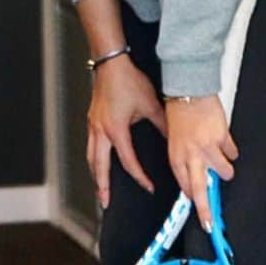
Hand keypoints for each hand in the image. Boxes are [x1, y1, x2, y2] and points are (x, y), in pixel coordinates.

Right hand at [86, 56, 167, 207]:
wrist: (112, 63)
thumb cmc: (127, 80)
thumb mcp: (151, 104)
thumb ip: (163, 125)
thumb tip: (176, 139)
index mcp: (116, 131)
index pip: (128, 162)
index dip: (139, 177)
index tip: (148, 186)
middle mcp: (101, 130)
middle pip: (98, 166)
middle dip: (101, 185)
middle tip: (104, 201)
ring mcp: (94, 125)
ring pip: (90, 156)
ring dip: (95, 173)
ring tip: (99, 185)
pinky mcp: (92, 118)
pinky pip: (90, 144)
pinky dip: (93, 157)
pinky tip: (98, 158)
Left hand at [165, 95, 238, 230]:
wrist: (189, 90)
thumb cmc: (179, 112)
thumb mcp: (173, 138)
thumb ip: (184, 157)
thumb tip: (195, 174)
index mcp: (176, 155)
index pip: (185, 185)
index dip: (193, 200)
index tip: (199, 211)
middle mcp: (191, 155)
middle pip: (200, 190)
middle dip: (206, 210)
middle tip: (210, 224)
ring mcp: (208, 148)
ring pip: (225, 172)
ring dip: (226, 170)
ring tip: (222, 160)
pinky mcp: (223, 138)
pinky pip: (233, 153)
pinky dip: (231, 151)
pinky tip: (224, 142)